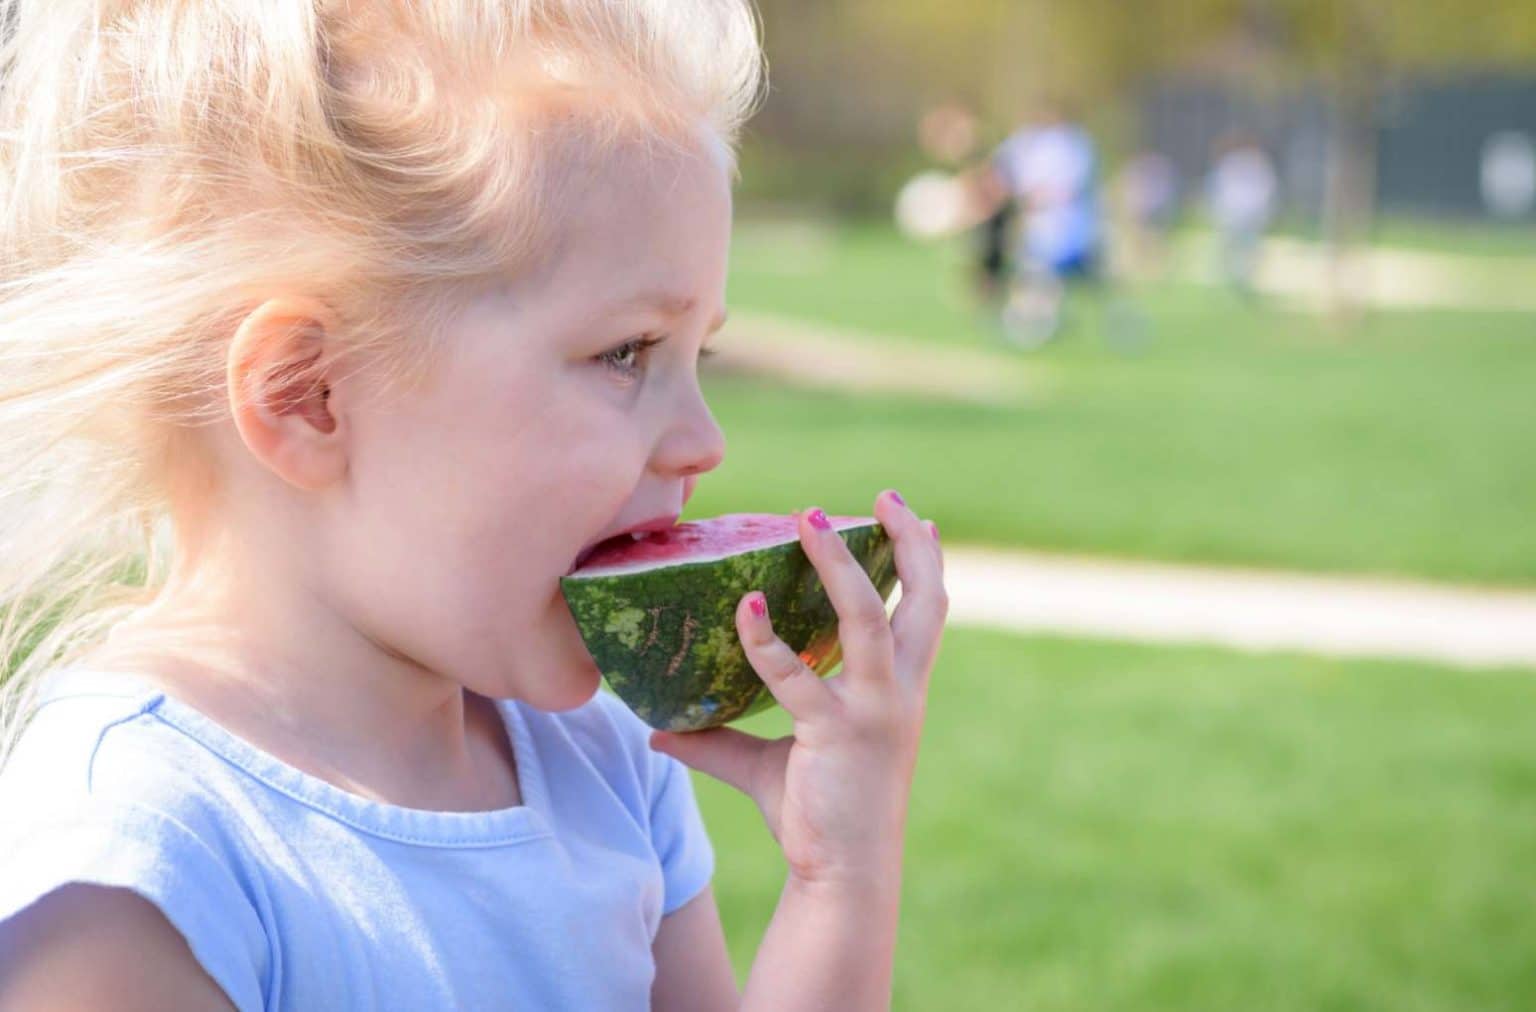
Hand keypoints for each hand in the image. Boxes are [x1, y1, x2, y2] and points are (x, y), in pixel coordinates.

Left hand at [649, 491, 947, 886]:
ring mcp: (874, 710)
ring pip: (868, 620)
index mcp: (899, 691)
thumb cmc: (817, 816)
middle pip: (925, 602)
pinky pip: (797, 676)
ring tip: (809, 520)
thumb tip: (658, 730)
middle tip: (884, 496)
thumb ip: (720, 741)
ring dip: (841, 565)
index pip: (926, 613)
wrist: (841, 877)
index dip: (925, 562)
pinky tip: (743, 604)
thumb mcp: (768, 767)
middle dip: (909, 544)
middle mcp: (899, 692)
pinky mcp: (839, 731)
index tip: (919, 518)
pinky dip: (766, 638)